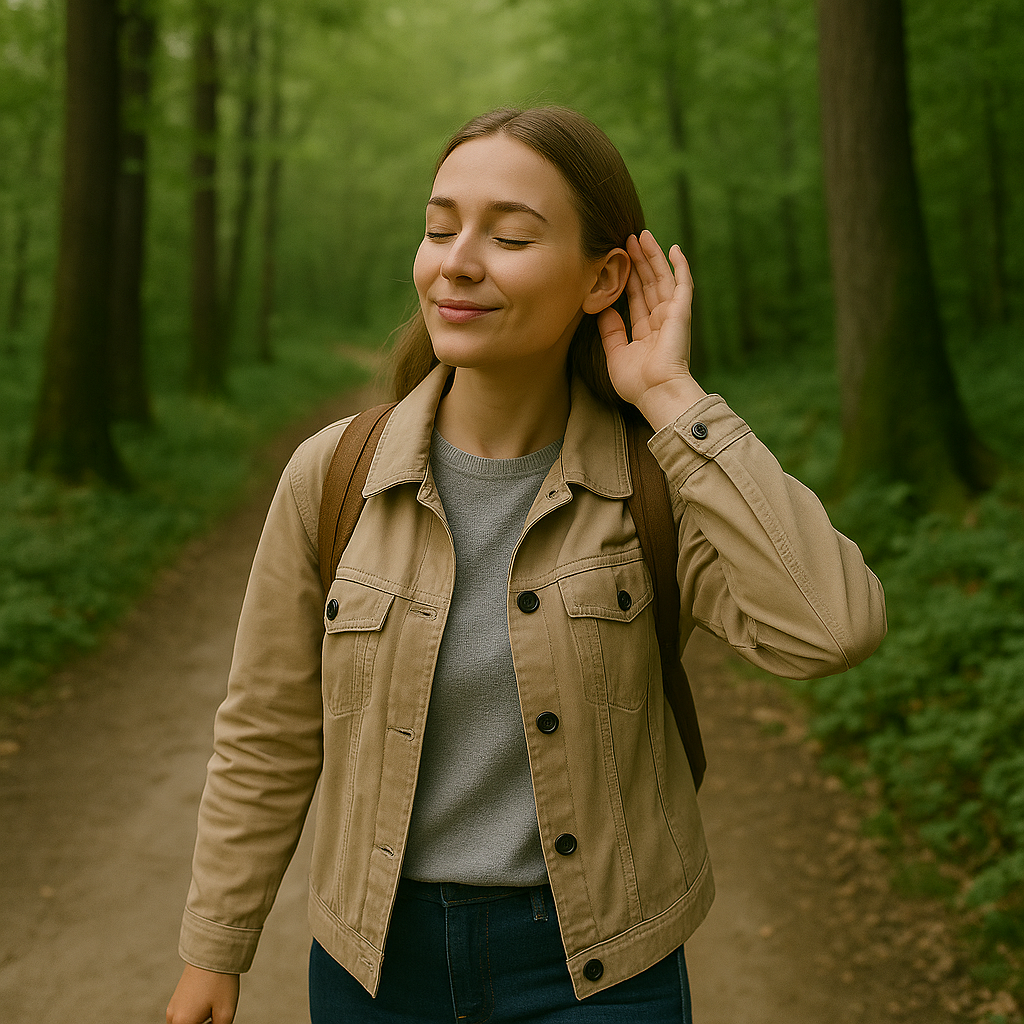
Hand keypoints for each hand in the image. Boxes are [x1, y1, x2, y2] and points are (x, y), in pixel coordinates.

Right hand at [166, 964, 238, 1023]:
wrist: (213, 953)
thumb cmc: (220, 983)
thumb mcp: (226, 1013)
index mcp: (182, 1023)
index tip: (212, 1022)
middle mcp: (172, 1018)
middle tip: (214, 1017)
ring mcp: (172, 1008)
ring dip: (197, 1023)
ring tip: (213, 1013)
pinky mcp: (176, 1000)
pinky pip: (184, 1017)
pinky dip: (194, 1018)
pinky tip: (209, 1007)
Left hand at [597, 230, 705, 430]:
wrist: (657, 392)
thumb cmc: (637, 382)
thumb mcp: (616, 355)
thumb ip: (611, 332)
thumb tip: (604, 309)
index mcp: (646, 333)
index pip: (636, 298)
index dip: (628, 278)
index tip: (618, 260)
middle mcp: (660, 321)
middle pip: (648, 283)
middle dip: (638, 261)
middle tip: (627, 238)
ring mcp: (672, 315)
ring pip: (662, 278)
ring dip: (653, 256)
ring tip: (641, 235)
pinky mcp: (682, 312)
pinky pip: (683, 283)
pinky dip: (680, 265)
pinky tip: (674, 248)